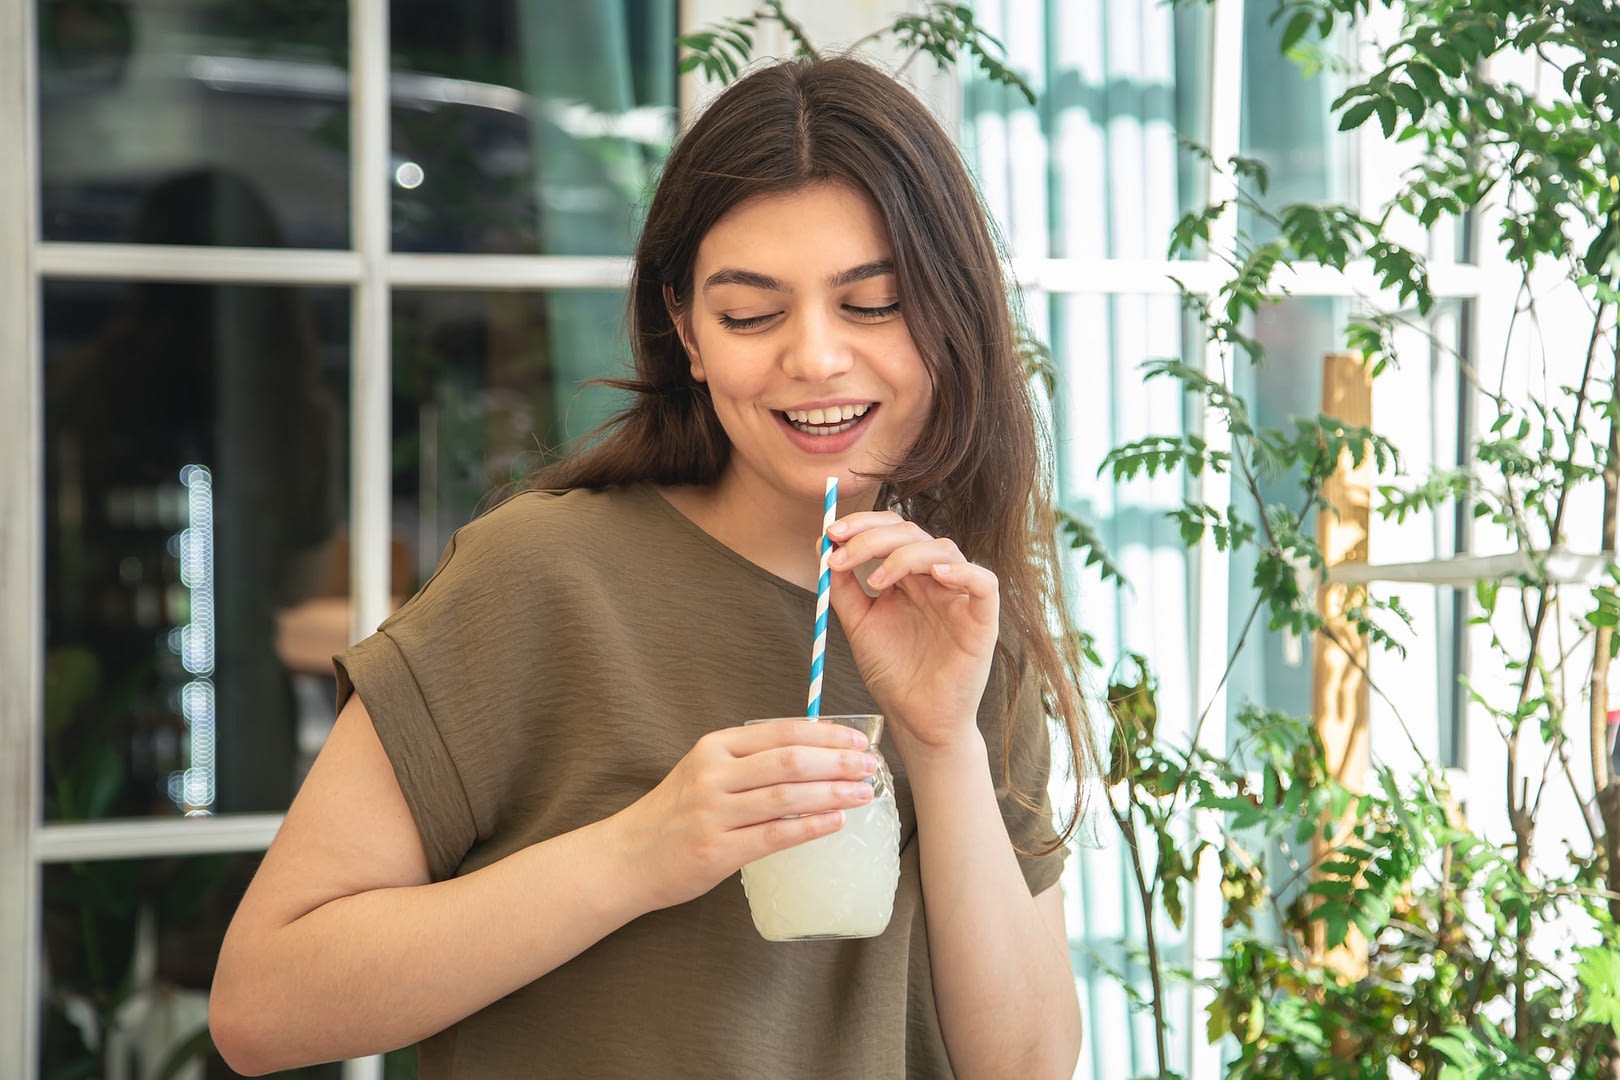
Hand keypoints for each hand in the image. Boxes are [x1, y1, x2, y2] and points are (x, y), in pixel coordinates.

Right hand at [612, 720, 878, 909]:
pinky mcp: (716, 851)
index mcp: (714, 747)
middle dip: (836, 761)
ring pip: (785, 797)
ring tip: (862, 793)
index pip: (780, 732)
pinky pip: (773, 836)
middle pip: (788, 761)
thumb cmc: (676, 813)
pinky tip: (835, 823)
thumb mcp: (705, 771)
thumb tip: (814, 754)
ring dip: (831, 793)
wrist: (628, 857)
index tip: (857, 739)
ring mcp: (713, 813)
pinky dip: (809, 828)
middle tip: (870, 766)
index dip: (824, 734)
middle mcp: (713, 775)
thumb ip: (749, 761)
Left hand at [825, 511, 998, 752]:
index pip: (891, 532)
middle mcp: (935, 580)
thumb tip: (820, 544)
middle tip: (841, 551)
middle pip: (912, 534)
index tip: (830, 533)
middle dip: (873, 536)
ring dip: (904, 555)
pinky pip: (985, 583)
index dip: (863, 525)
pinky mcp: (983, 620)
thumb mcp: (858, 625)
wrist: (915, 721)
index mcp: (908, 578)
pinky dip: (963, 572)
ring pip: (944, 549)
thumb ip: (842, 587)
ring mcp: (959, 597)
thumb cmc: (893, 675)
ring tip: (875, 581)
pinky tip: (935, 575)